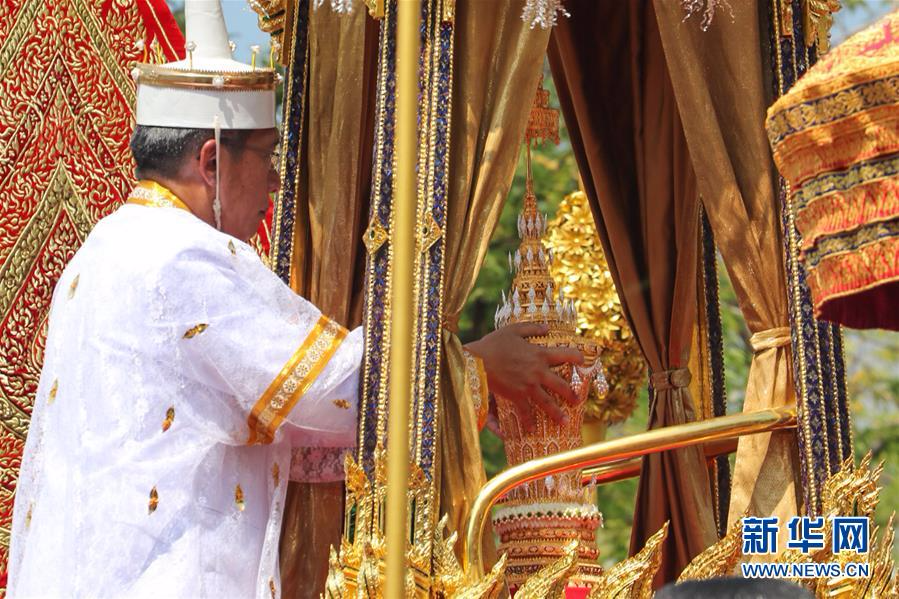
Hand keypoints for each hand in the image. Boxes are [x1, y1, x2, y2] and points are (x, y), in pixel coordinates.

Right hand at [465, 322, 583, 431]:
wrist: (478, 361)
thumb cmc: (493, 344)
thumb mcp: (513, 330)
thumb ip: (531, 328)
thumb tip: (547, 327)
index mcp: (540, 354)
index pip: (566, 355)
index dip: (577, 357)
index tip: (583, 361)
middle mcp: (538, 372)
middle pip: (561, 385)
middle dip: (571, 394)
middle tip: (577, 401)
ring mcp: (529, 386)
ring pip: (548, 403)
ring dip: (558, 413)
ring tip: (565, 422)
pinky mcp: (517, 396)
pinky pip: (526, 411)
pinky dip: (529, 421)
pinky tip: (532, 429)